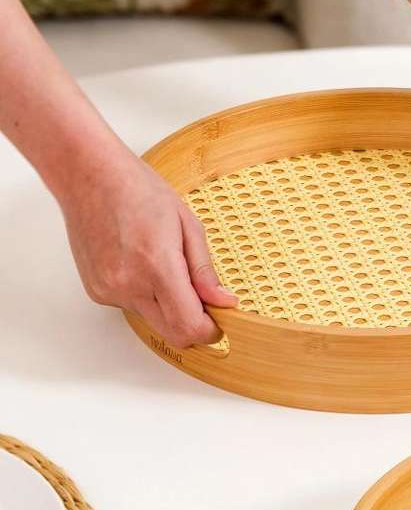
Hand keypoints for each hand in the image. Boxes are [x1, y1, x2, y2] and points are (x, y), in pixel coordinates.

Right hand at [58, 146, 235, 348]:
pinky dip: (147, 297)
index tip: (220, 319)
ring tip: (165, 268)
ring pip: (154, 322)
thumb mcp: (188, 225)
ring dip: (169, 309)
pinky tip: (141, 266)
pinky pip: (134, 309)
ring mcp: (109, 290)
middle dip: (194, 325)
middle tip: (202, 300)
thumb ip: (205, 271)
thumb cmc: (138, 190)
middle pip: (173, 335)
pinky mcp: (97, 291)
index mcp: (156, 265)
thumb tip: (224, 302)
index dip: (211, 330)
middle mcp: (129, 284)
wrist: (88, 174)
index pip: (189, 327)